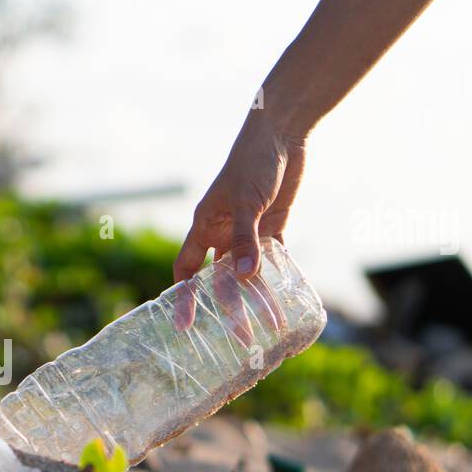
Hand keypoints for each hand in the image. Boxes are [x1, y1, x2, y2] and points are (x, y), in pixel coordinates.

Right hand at [169, 112, 305, 340]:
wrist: (282, 133)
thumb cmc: (254, 161)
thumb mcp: (247, 202)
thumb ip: (246, 239)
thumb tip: (246, 278)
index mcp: (204, 226)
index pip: (187, 270)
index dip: (184, 297)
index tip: (184, 326)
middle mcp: (223, 233)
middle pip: (222, 280)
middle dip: (229, 309)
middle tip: (239, 338)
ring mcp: (249, 232)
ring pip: (250, 275)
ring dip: (258, 299)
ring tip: (270, 327)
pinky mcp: (273, 227)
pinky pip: (274, 260)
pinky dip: (279, 279)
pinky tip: (287, 300)